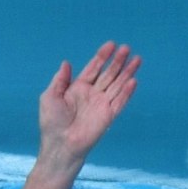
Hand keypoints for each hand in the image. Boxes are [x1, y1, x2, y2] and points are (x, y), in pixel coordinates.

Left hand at [35, 41, 139, 164]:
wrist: (60, 144)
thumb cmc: (52, 122)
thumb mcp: (50, 96)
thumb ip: (60, 79)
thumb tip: (66, 62)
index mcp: (78, 88)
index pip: (93, 68)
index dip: (102, 57)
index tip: (111, 44)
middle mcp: (92, 94)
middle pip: (109, 74)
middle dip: (117, 61)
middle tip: (127, 48)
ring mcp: (101, 105)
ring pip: (118, 85)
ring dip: (127, 72)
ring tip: (137, 59)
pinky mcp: (108, 116)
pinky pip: (120, 102)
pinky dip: (127, 92)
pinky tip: (133, 80)